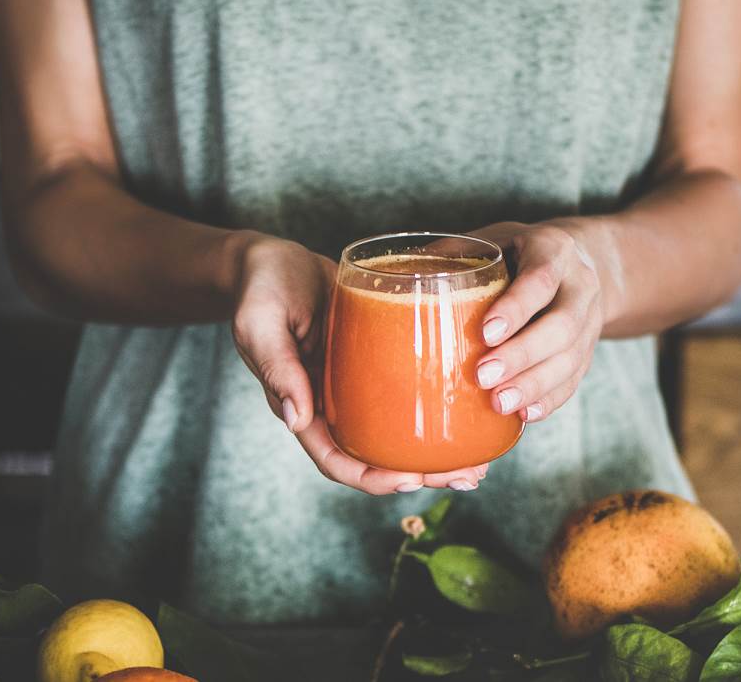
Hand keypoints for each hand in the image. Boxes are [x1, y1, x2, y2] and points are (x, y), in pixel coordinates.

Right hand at [230, 233, 487, 494]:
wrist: (273, 260)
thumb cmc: (261, 288)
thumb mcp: (260, 323)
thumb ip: (276, 368)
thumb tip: (297, 421)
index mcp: (302, 407)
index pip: (337, 460)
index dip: (372, 479)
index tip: (410, 481)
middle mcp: (333, 405)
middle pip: (378, 456)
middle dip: (422, 474)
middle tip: (468, 477)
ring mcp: (356, 385)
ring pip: (398, 431)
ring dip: (437, 451)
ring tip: (480, 458)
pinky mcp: (376, 358)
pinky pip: (408, 392)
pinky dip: (437, 404)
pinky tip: (470, 403)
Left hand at [469, 221, 603, 421]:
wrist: (581, 260)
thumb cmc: (521, 251)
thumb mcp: (495, 238)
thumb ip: (456, 253)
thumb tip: (397, 275)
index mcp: (554, 250)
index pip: (541, 279)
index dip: (516, 308)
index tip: (485, 333)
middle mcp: (580, 286)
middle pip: (562, 326)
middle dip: (522, 355)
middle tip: (483, 376)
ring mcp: (590, 321)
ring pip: (572, 358)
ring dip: (535, 385)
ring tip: (499, 403)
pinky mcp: (588, 350)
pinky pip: (575, 379)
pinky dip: (549, 399)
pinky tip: (525, 414)